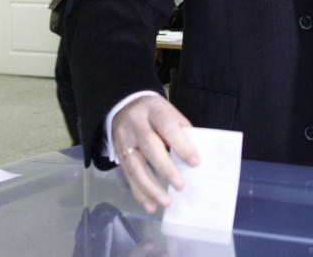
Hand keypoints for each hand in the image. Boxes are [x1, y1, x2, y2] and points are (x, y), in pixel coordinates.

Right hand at [112, 96, 198, 213]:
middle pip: (149, 145)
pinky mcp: (118, 155)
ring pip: (134, 165)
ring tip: (166, 201)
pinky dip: (139, 193)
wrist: (125, 107)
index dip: (181, 144)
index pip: (167, 126)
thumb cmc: (154, 114)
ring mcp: (124, 139)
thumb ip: (181, 132)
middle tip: (180, 185)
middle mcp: (136, 123)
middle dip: (165, 168)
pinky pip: (128, 176)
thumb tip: (193, 159)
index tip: (195, 162)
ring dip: (150, 187)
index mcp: (153, 109)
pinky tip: (151, 205)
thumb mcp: (169, 113)